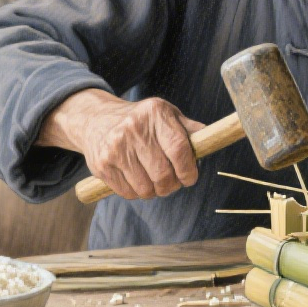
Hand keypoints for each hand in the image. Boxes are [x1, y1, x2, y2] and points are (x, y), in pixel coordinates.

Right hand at [41, 90, 205, 199]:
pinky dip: (137, 193)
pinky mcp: (102, 164)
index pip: (178, 149)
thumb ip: (189, 129)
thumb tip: (211, 140)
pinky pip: (128, 193)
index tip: (190, 177)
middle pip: (162, 174)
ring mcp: (115, 147)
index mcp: (155, 113)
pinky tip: (137, 179)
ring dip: (154, 191)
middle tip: (173, 182)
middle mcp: (133, 129)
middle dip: (172, 185)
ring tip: (153, 180)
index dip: (188, 170)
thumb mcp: (166, 114)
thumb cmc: (141, 120)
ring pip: (146, 189)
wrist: (96, 119)